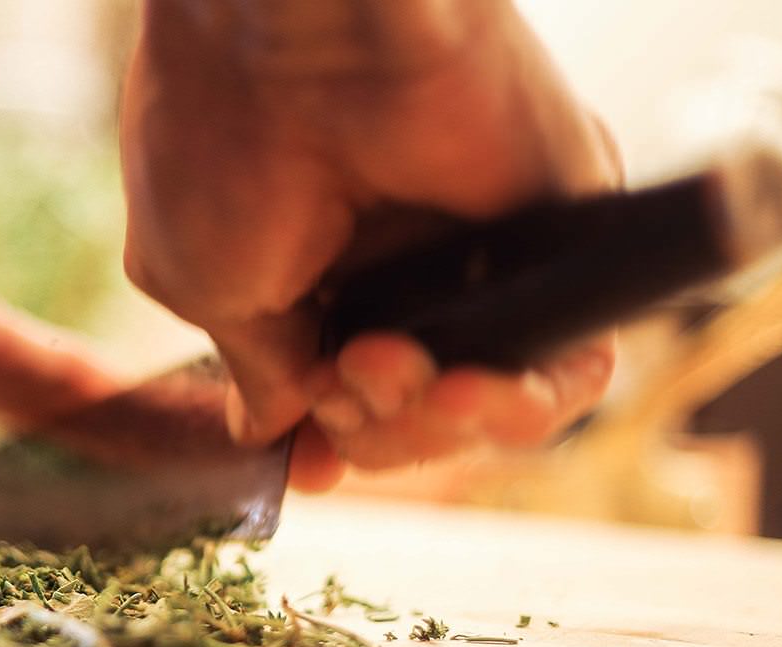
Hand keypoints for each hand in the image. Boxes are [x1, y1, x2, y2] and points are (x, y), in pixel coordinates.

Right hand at [122, 0, 620, 488]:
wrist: (291, 26)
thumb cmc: (219, 141)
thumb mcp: (207, 290)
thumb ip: (260, 373)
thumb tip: (272, 437)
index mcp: (318, 276)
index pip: (347, 400)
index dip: (335, 446)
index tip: (313, 468)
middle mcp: (403, 269)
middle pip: (420, 420)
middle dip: (379, 434)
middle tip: (347, 383)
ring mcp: (483, 256)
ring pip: (492, 406)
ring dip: (435, 426)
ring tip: (386, 367)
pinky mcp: (562, 237)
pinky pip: (574, 362)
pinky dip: (522, 400)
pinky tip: (460, 383)